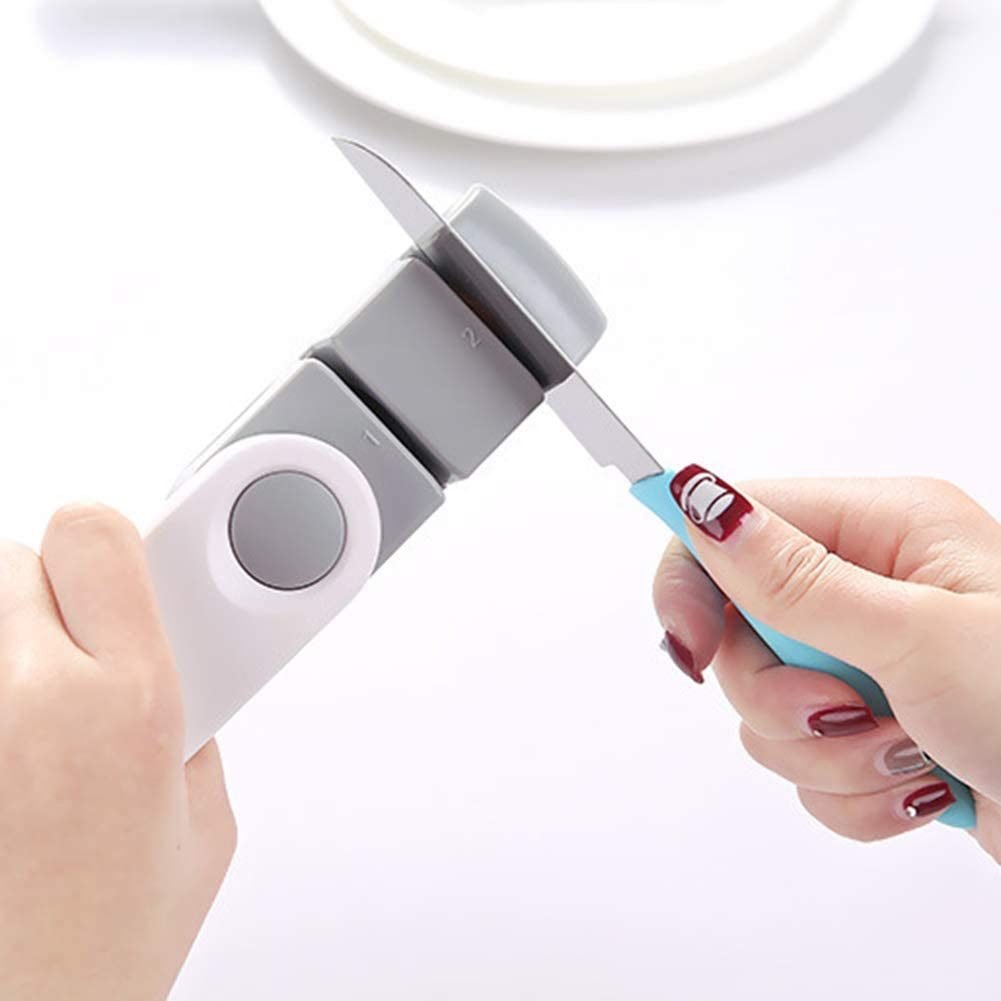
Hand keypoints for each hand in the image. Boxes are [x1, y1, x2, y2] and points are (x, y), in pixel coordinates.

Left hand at [0, 504, 235, 1000]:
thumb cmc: (104, 949)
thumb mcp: (204, 822)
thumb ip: (195, 723)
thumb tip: (174, 675)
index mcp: (128, 704)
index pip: (101, 531)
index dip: (128, 529)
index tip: (158, 533)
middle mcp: (28, 699)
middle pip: (24, 553)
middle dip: (68, 585)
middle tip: (93, 635)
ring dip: (18, 632)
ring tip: (45, 698)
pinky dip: (1, 684)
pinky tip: (22, 749)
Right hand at [653, 468, 1000, 862]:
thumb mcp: (918, 638)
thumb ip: (794, 577)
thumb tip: (701, 498)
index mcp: (887, 530)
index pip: (736, 522)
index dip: (693, 578)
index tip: (690, 645)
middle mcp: (872, 588)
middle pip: (739, 630)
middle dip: (779, 693)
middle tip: (843, 709)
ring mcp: (871, 663)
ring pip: (765, 709)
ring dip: (826, 754)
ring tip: (909, 757)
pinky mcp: (874, 730)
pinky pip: (803, 765)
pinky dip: (852, 795)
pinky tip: (921, 791)